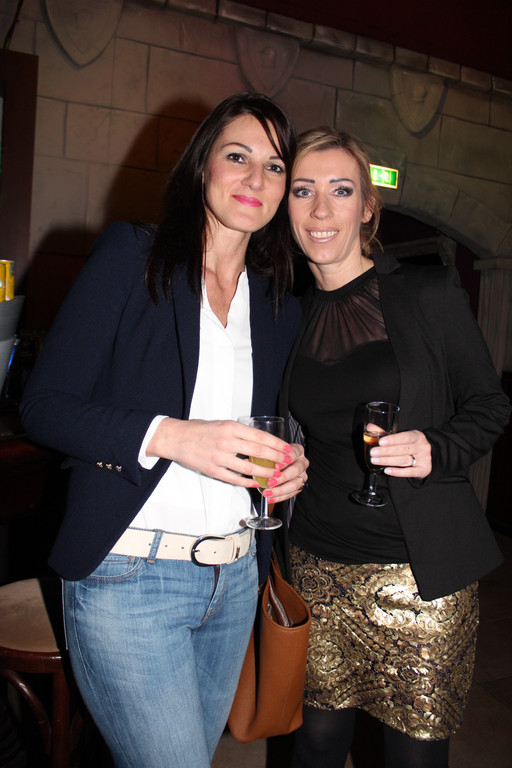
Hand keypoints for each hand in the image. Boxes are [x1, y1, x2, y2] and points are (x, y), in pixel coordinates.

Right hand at [147, 417, 292, 487]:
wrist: (176, 438)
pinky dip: (247, 482)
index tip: (287, 449)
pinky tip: (256, 483)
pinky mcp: (212, 470)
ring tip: (276, 476)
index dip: (277, 444)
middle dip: (277, 459)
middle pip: (259, 452)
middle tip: (287, 463)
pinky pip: (234, 479)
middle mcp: (227, 441)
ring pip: (249, 468)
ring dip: (265, 473)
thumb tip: (261, 441)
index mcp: (231, 427)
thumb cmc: (199, 429)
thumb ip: (240, 432)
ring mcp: (219, 457)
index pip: (261, 437)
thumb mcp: (222, 423)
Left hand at [261, 443, 308, 503]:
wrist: (281, 466)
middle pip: (295, 470)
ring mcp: (302, 475)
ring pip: (295, 484)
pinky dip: (280, 497)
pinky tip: (270, 498)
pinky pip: (291, 494)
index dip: (284, 460)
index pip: (293, 454)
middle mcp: (302, 462)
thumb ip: (261, 456)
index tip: (275, 466)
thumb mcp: (269, 454)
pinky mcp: (300, 486)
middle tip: (270, 482)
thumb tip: (248, 461)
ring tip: (268, 493)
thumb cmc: (276, 458)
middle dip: (282, 477)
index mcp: (297, 451)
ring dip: (280, 490)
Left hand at [369, 429, 431, 478]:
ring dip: (388, 461)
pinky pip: (410, 472)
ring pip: (404, 460)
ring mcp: (424, 459)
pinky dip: (398, 472)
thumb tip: (370, 427)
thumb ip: (385, 433)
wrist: (426, 456)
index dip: (393, 440)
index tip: (381, 442)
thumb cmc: (410, 444)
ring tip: (375, 460)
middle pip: (403, 449)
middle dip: (386, 451)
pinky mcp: (423, 470)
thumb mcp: (401, 437)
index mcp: (417, 436)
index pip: (405, 437)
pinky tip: (387, 470)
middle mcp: (422, 447)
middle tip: (373, 452)